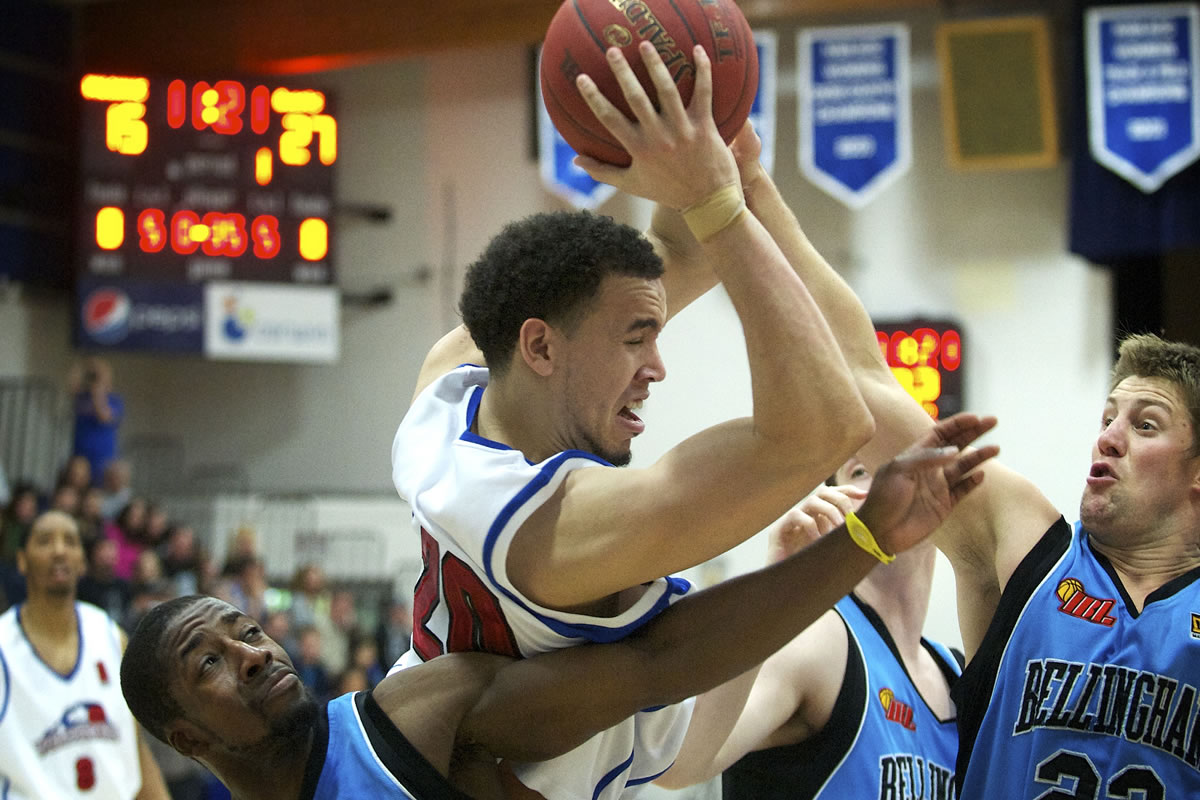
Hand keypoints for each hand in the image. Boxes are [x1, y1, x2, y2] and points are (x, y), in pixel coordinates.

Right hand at [573, 42, 739, 208]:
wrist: (708, 202)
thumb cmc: (668, 192)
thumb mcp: (632, 184)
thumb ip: (603, 171)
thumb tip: (575, 160)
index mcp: (639, 149)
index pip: (610, 119)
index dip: (594, 97)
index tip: (581, 78)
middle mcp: (659, 137)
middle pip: (636, 98)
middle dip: (622, 72)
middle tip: (612, 50)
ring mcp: (683, 130)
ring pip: (668, 90)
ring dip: (656, 65)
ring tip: (646, 44)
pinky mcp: (705, 125)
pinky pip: (704, 92)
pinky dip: (703, 70)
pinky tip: (697, 49)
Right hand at [766, 484, 866, 563]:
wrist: (786, 590)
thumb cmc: (812, 573)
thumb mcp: (834, 554)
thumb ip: (847, 542)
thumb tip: (871, 534)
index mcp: (818, 517)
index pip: (833, 495)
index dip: (848, 491)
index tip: (864, 496)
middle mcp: (805, 515)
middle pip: (824, 492)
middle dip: (841, 501)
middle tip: (852, 518)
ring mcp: (791, 521)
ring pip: (812, 500)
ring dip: (830, 511)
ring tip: (839, 528)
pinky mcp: (779, 529)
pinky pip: (796, 516)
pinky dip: (811, 525)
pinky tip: (819, 540)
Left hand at [855, 413, 998, 556]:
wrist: (879, 531)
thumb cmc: (883, 498)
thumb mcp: (898, 470)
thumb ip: (926, 458)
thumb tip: (955, 450)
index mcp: (916, 455)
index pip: (940, 434)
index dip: (957, 424)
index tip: (974, 418)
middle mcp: (930, 468)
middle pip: (957, 445)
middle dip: (974, 432)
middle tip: (992, 421)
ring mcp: (938, 486)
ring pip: (964, 466)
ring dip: (979, 456)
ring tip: (995, 448)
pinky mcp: (945, 505)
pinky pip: (963, 490)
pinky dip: (973, 482)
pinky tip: (980, 475)